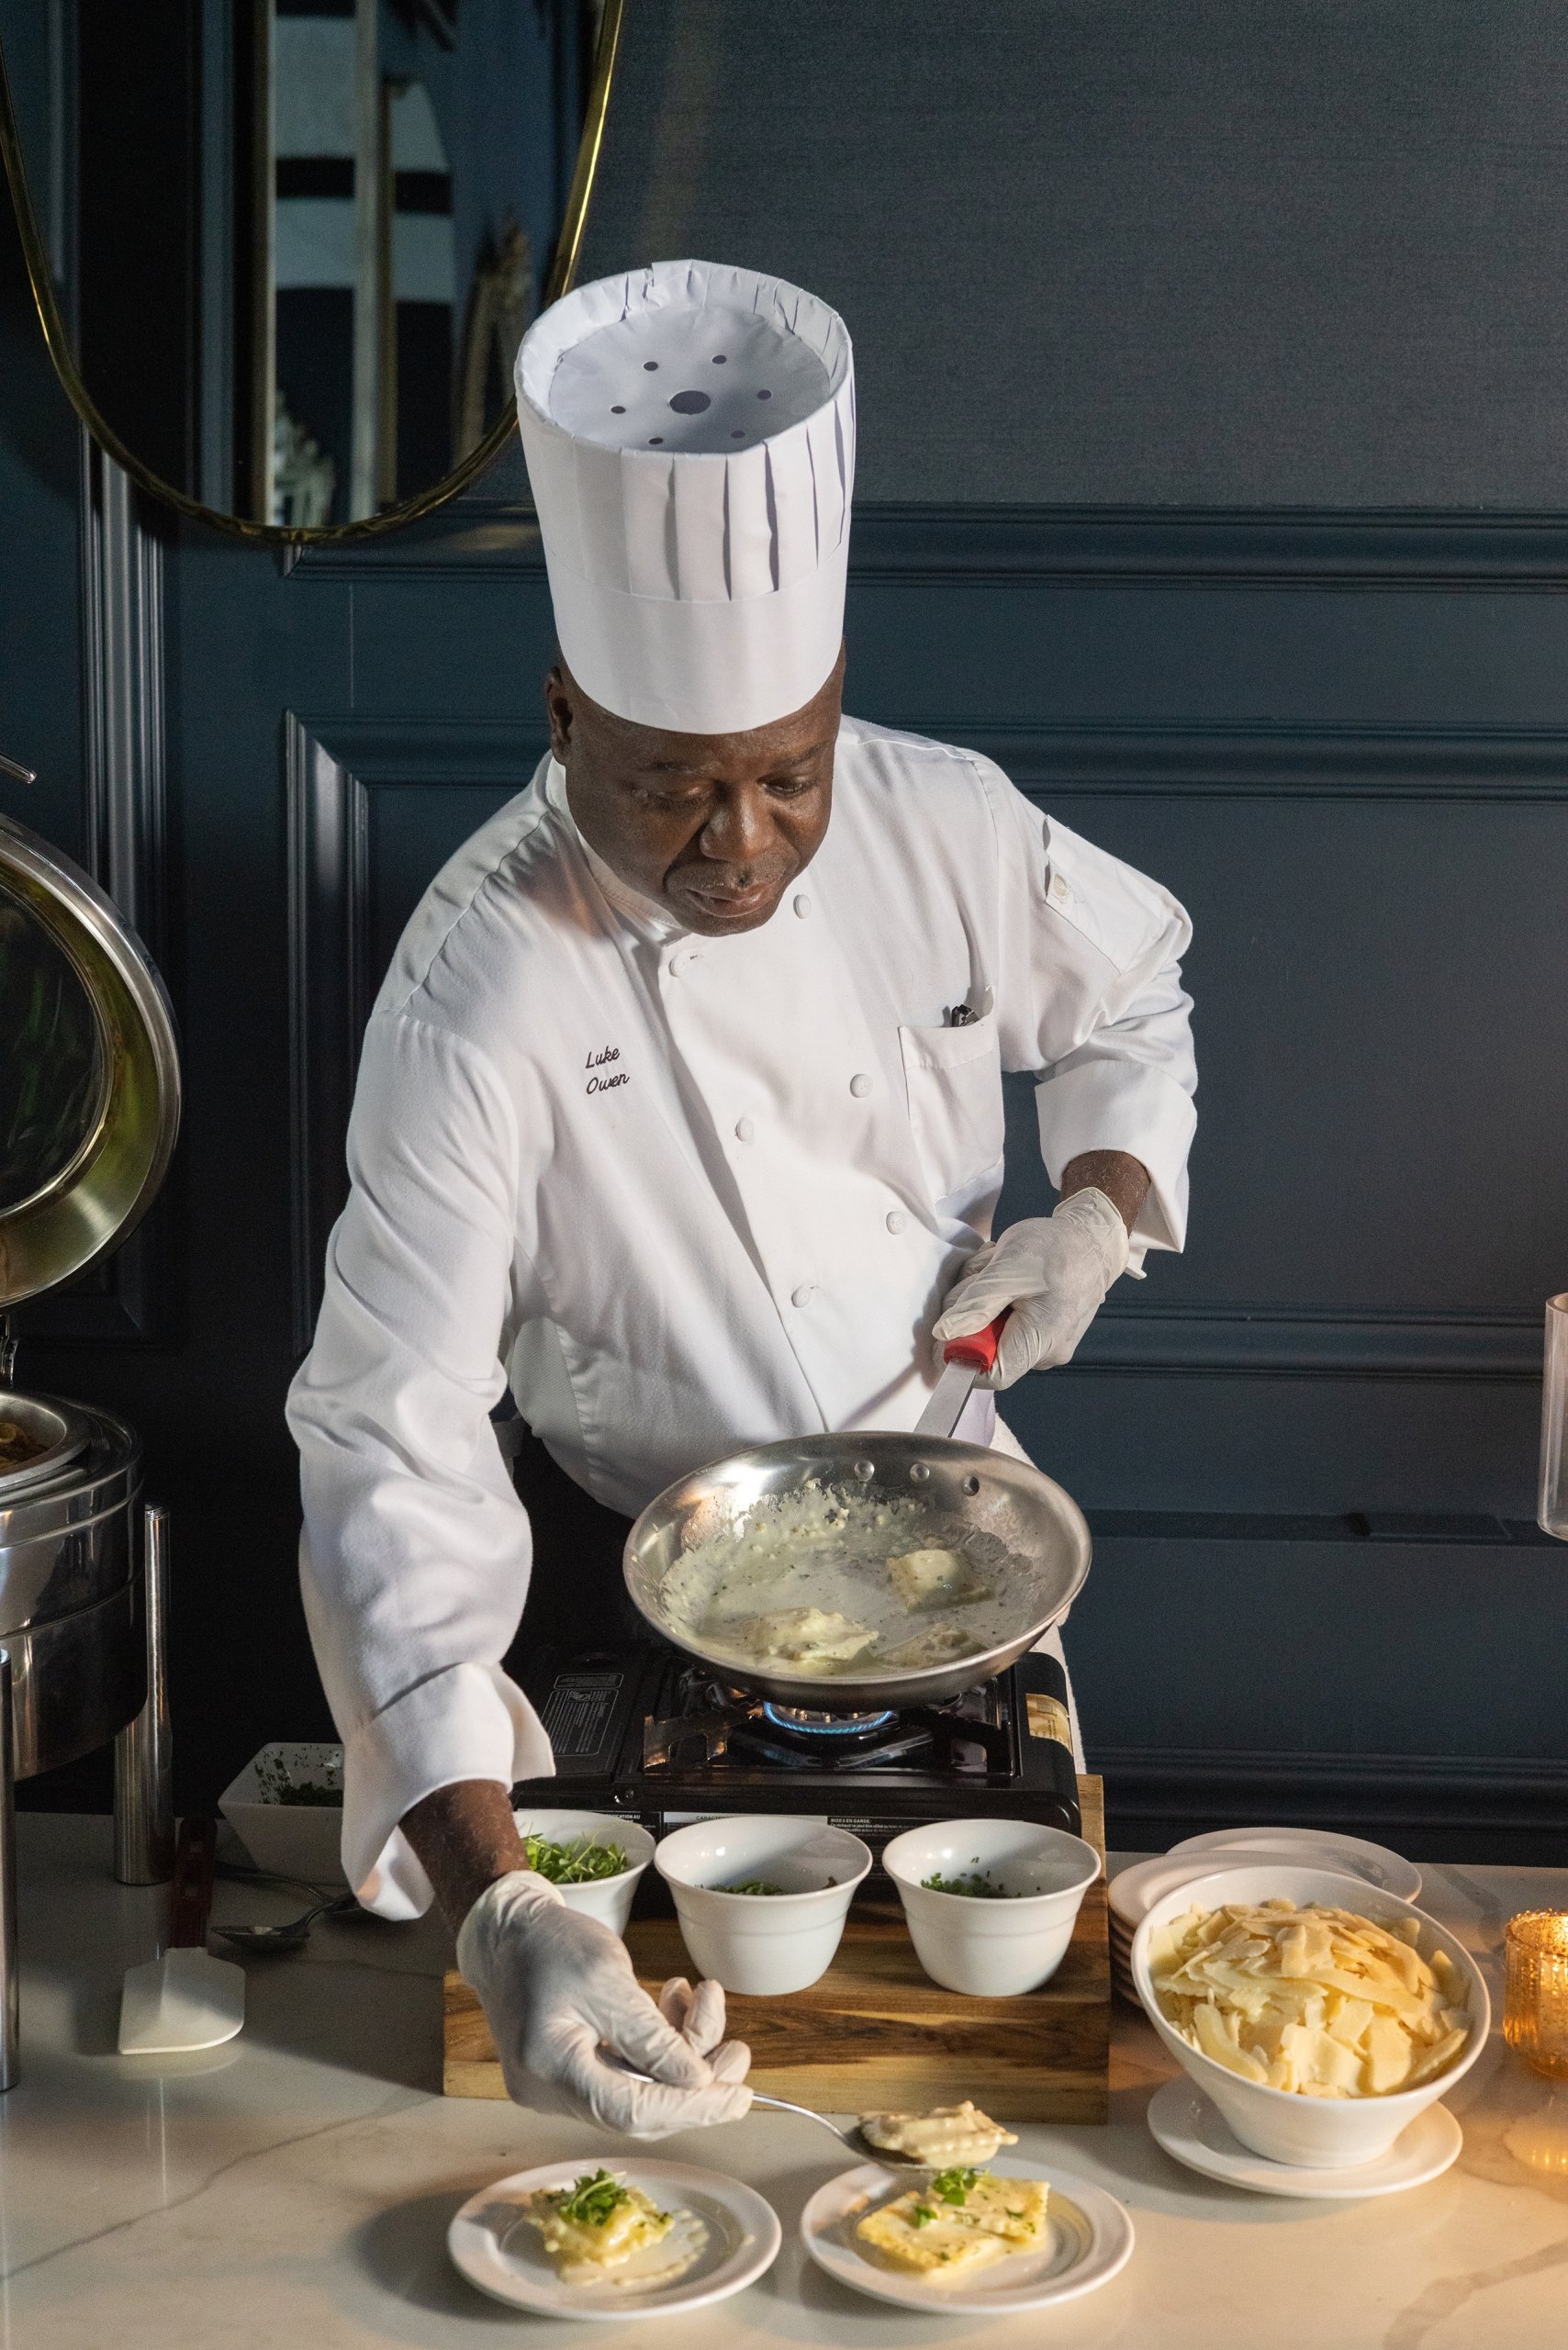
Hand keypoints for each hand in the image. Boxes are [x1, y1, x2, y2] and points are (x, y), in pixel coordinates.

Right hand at [457, 1871, 752, 2136]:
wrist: (505, 1931)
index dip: (691, 2108)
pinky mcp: (565, 2077)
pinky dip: (656, 2050)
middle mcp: (547, 2092)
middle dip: (696, 2084)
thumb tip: (699, 2081)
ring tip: (705, 1999)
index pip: (631, 2111)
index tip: (739, 2096)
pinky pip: (622, 2077)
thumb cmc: (550, 1942)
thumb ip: (651, 2035)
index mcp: (550, 2066)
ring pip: (635, 2093)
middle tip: (741, 2051)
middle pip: (637, 2112)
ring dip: (681, 2055)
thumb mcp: (607, 1975)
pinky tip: (673, 2004)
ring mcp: (553, 2089)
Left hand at [932, 1187, 1128, 1388]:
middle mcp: (1046, 1352)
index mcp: (1041, 1342)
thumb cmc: (1057, 1249)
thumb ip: (976, 1304)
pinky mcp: (1043, 1330)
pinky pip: (1007, 1323)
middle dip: (973, 1314)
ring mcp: (1047, 1342)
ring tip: (998, 1268)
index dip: (960, 1356)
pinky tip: (1007, 1275)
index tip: (949, 1324)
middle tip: (981, 1276)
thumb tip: (944, 1334)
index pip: (990, 1376)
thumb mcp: (1009, 1268)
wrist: (1093, 1238)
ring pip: (993, 1332)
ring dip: (984, 1300)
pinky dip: (997, 1298)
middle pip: (987, 1350)